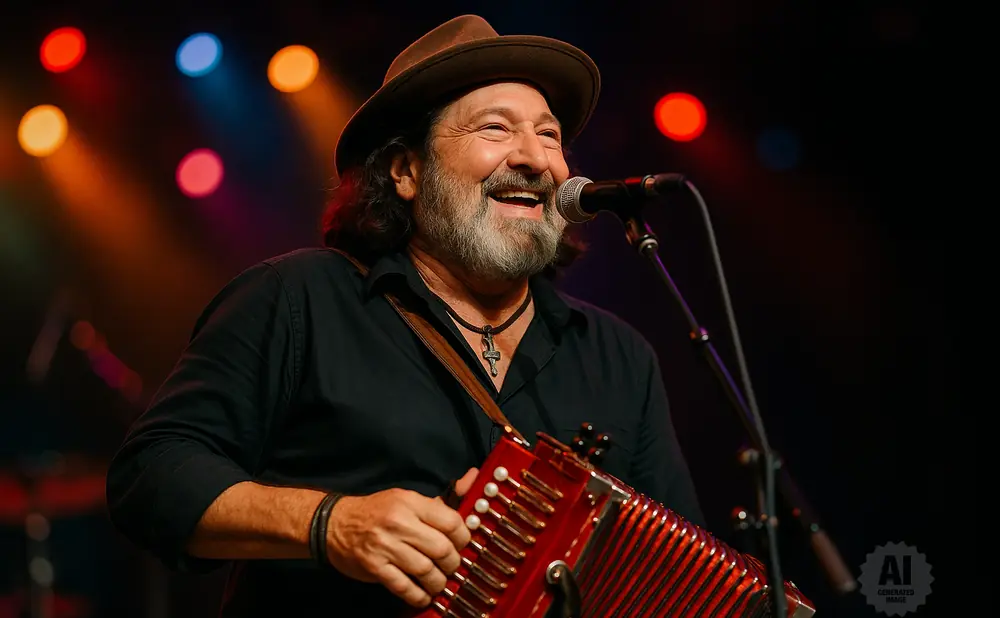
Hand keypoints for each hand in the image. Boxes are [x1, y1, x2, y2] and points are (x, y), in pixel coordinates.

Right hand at [324, 468, 478, 607]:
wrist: (335, 523)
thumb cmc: (377, 511)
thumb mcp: (406, 498)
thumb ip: (439, 501)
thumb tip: (473, 478)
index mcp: (410, 502)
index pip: (450, 522)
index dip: (464, 537)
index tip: (463, 544)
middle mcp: (399, 522)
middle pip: (441, 549)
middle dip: (452, 563)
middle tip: (451, 566)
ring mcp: (385, 546)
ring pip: (426, 570)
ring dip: (437, 582)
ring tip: (439, 582)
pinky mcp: (375, 567)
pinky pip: (404, 587)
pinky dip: (418, 595)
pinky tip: (423, 595)